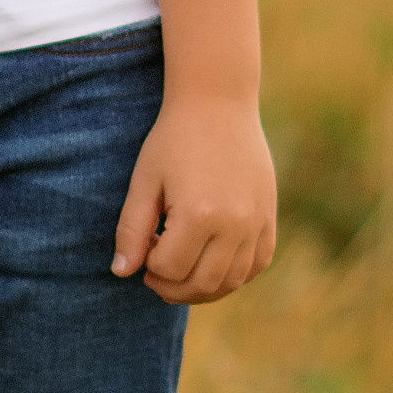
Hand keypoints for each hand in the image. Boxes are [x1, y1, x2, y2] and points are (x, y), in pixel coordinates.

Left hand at [112, 95, 276, 305]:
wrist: (219, 104)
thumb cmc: (174, 139)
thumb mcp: (144, 181)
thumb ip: (132, 229)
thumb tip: (122, 273)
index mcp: (200, 213)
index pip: (170, 269)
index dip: (150, 268)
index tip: (144, 248)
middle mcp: (235, 223)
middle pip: (203, 284)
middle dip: (173, 288)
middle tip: (155, 274)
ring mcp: (257, 222)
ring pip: (233, 281)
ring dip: (204, 288)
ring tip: (182, 273)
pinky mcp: (269, 217)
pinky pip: (258, 264)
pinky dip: (235, 275)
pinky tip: (213, 264)